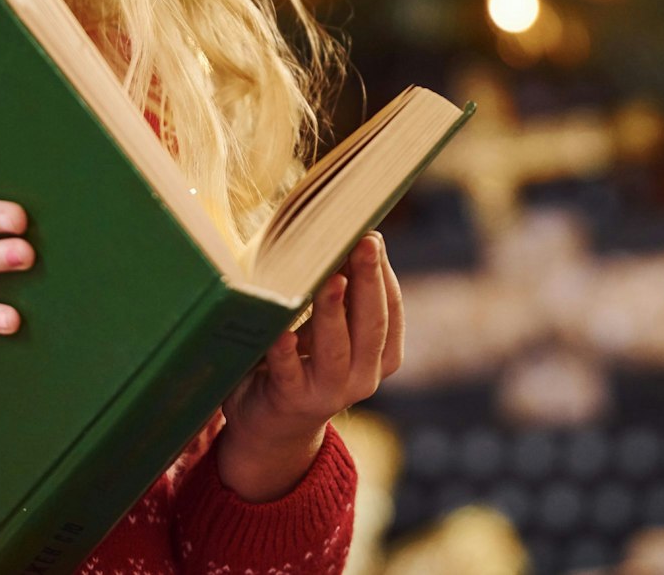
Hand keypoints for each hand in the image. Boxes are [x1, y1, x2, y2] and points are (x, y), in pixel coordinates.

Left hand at [216, 231, 402, 499]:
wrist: (273, 427)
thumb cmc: (303, 362)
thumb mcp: (329, 330)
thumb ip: (341, 294)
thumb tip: (347, 235)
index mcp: (381, 356)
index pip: (391, 310)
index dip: (384, 274)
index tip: (372, 235)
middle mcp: (363, 377)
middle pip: (372, 324)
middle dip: (369, 280)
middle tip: (364, 241)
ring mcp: (329, 392)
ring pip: (336, 348)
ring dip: (334, 311)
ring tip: (331, 278)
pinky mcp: (291, 400)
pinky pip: (289, 372)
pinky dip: (287, 352)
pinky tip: (283, 331)